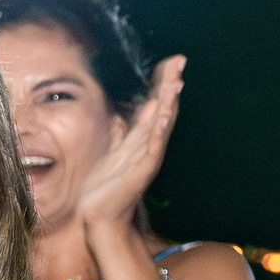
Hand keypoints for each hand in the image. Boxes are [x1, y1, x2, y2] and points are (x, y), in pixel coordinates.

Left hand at [74, 56, 184, 232]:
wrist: (99, 219)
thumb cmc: (103, 189)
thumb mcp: (110, 153)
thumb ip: (119, 134)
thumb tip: (122, 114)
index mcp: (140, 140)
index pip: (154, 104)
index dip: (161, 82)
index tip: (171, 60)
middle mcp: (148, 146)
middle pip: (163, 108)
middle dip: (170, 84)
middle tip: (180, 59)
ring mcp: (147, 158)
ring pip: (162, 124)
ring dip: (169, 101)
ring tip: (176, 79)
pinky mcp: (141, 171)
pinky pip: (153, 147)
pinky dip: (159, 130)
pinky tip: (164, 114)